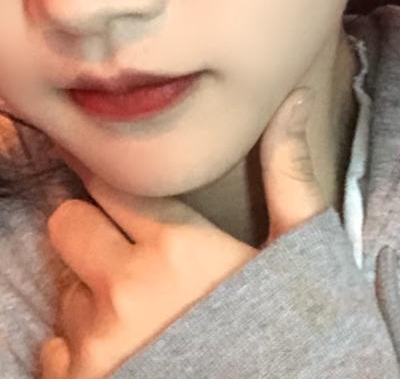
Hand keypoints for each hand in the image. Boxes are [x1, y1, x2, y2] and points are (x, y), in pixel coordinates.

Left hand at [40, 87, 320, 378]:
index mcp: (177, 250)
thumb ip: (288, 173)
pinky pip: (54, 348)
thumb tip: (294, 99)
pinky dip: (81, 343)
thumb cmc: (285, 329)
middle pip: (68, 224)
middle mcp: (124, 292)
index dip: (117, 180)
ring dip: (94, 291)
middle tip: (134, 253)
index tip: (123, 184)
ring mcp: (94, 346)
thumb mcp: (297, 249)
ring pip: (66, 287)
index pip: (112, 183)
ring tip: (144, 310)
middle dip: (93, 230)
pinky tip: (128, 348)